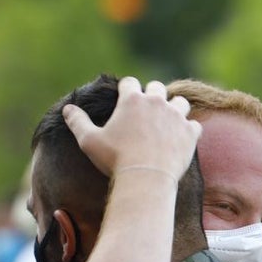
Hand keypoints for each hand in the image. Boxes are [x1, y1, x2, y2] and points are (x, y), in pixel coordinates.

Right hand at [63, 76, 201, 180]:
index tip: (125, 99)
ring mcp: (176, 116)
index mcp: (132, 99)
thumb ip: (78, 122)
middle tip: (147, 111)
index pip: (130, 82)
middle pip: (157, 87)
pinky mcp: (190, 133)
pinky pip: (194, 124)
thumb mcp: (89, 141)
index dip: (126, 90)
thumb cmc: (115, 159)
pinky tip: (181, 138)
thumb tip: (67, 109)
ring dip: (174, 109)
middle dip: (152, 96)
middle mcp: (156, 102)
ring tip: (167, 122)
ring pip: (180, 103)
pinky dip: (188, 130)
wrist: (145, 178)